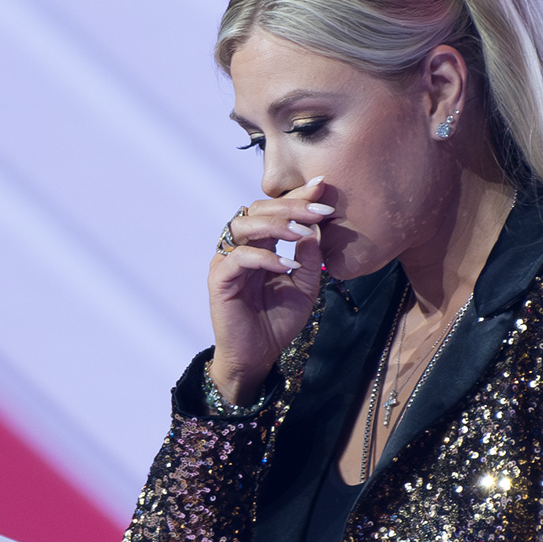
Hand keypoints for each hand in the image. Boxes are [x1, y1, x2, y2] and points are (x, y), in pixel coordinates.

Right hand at [204, 177, 330, 402]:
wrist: (258, 355)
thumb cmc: (278, 321)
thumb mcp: (306, 287)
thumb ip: (311, 258)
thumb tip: (315, 228)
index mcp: (261, 244)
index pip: (276, 210)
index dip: (298, 196)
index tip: (323, 186)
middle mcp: (241, 246)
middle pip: (258, 209)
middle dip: (291, 205)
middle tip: (319, 209)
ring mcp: (228, 261)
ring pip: (244, 225)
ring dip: (275, 224)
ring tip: (302, 233)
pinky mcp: (220, 279)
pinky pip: (239, 257)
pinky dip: (265, 257)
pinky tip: (288, 264)